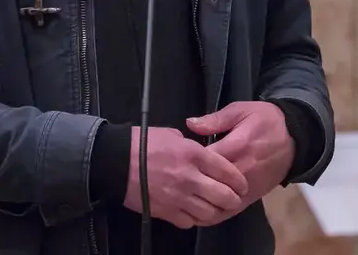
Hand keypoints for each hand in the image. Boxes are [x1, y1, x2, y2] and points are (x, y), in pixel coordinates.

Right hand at [123, 127, 248, 228]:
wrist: (115, 162)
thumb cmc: (143, 142)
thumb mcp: (173, 135)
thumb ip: (193, 146)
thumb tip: (203, 154)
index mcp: (195, 155)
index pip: (227, 171)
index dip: (239, 180)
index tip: (242, 184)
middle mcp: (190, 178)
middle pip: (223, 196)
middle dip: (233, 199)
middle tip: (235, 199)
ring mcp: (178, 197)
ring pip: (209, 213)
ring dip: (216, 212)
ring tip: (218, 209)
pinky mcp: (165, 212)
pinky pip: (189, 222)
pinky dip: (196, 219)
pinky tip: (196, 213)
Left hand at [187, 101, 294, 215]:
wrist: (295, 138)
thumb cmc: (265, 120)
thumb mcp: (241, 110)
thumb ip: (215, 119)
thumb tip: (190, 124)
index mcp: (235, 147)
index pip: (203, 161)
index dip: (187, 162)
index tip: (177, 159)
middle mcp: (240, 171)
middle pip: (207, 185)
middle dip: (189, 185)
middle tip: (176, 181)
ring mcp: (246, 188)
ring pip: (216, 204)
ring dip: (198, 204)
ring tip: (182, 199)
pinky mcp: (252, 199)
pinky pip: (228, 213)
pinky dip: (211, 215)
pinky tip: (197, 212)